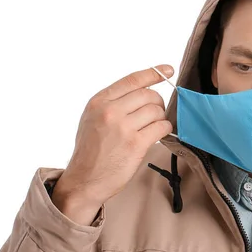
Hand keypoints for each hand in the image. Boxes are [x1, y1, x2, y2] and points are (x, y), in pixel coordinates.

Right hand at [52, 65, 173, 224]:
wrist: (84, 181)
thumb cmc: (90, 151)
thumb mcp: (92, 118)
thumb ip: (112, 103)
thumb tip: (143, 92)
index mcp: (98, 101)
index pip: (132, 80)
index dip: (154, 73)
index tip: (168, 70)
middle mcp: (110, 111)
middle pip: (149, 95)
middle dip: (157, 103)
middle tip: (155, 114)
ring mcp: (123, 127)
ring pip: (156, 111)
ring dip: (160, 118)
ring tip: (152, 128)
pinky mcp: (136, 144)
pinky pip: (161, 127)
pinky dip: (164, 129)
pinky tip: (157, 134)